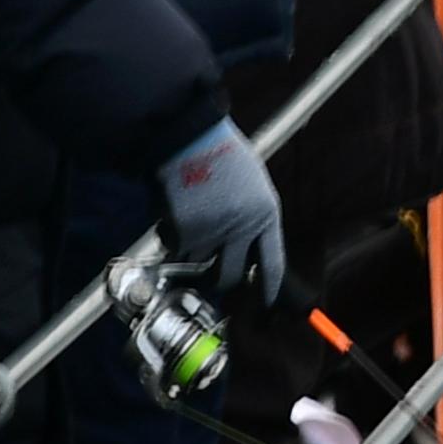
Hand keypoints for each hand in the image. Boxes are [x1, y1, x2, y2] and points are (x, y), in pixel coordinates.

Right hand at [155, 118, 285, 304]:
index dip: (269, 290)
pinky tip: (174, 212)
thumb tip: (245, 251)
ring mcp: (212, 232)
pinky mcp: (183, 230)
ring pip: (197, 265)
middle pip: (231, 277)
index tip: (266, 305)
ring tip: (189, 222)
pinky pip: (173, 248)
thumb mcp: (252, 187)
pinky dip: (169, 236)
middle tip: (210, 275)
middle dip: (219, 282)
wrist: (191, 138)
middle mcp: (242, 228)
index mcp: (266, 215)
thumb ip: (251, 219)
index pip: (273, 264)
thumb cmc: (222, 156)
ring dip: (189, 252)